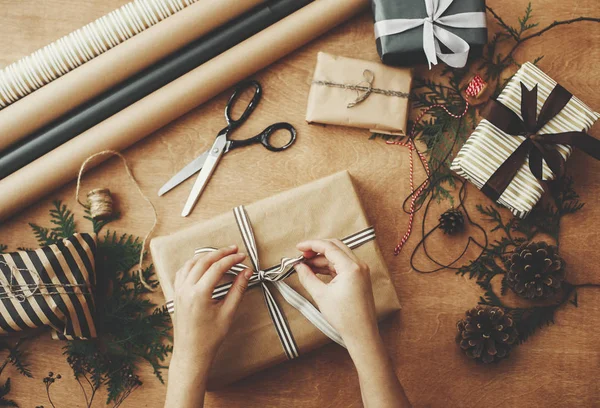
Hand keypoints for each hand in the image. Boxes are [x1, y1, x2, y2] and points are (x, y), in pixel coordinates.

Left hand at [170, 245, 251, 374]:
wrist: (191, 353)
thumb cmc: (210, 337)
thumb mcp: (228, 313)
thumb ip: (237, 289)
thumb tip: (246, 272)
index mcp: (199, 294)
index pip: (217, 268)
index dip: (231, 260)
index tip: (242, 257)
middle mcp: (186, 289)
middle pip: (204, 261)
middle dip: (220, 253)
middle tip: (234, 250)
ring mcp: (178, 291)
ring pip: (191, 263)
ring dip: (206, 256)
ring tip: (220, 254)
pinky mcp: (176, 294)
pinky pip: (183, 272)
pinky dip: (193, 264)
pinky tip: (202, 264)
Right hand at [295, 240, 410, 406]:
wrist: (361, 333)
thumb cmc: (345, 317)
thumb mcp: (320, 295)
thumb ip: (307, 277)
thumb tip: (299, 267)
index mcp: (351, 267)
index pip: (328, 247)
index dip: (311, 245)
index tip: (298, 247)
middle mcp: (359, 265)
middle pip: (335, 247)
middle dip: (316, 249)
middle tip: (302, 255)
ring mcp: (361, 271)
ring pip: (338, 255)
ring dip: (322, 258)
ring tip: (306, 265)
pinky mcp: (360, 278)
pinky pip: (342, 265)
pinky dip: (329, 266)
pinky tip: (316, 270)